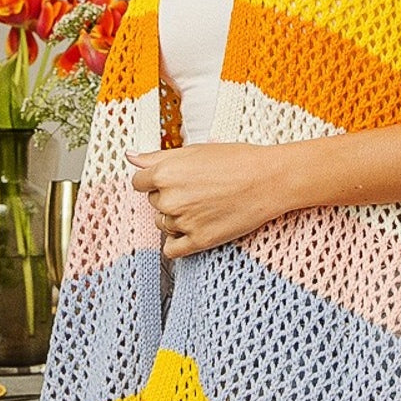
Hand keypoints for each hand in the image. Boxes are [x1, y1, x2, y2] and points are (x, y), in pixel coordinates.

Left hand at [126, 143, 287, 258]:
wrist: (270, 180)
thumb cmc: (236, 160)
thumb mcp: (194, 151)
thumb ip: (156, 156)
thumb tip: (130, 157)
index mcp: (164, 174)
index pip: (139, 183)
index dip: (155, 180)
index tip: (173, 180)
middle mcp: (169, 199)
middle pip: (153, 203)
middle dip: (169, 197)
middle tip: (198, 189)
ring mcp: (183, 222)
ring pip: (163, 225)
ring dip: (176, 218)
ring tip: (203, 206)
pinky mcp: (199, 241)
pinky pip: (171, 250)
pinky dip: (177, 242)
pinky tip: (192, 231)